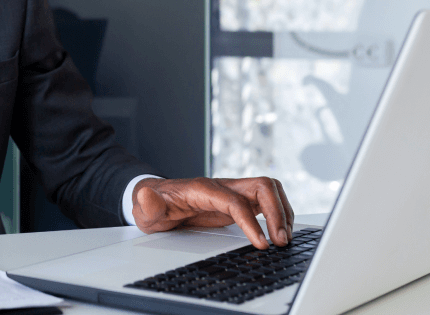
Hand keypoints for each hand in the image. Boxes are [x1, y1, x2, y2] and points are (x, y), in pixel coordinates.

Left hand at [132, 177, 294, 248]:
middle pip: (261, 186)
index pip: (235, 201)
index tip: (261, 243)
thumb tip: (145, 195)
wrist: (157, 200)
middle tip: (280, 241)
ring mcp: (232, 192)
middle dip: (277, 212)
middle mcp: (222, 186)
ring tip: (284, 239)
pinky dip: (278, 214)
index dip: (251, 221)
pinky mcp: (237, 201)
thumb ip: (148, 204)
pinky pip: (266, 201)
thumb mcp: (146, 208)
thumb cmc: (156, 204)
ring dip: (282, 212)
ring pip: (268, 190)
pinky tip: (279, 232)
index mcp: (203, 189)